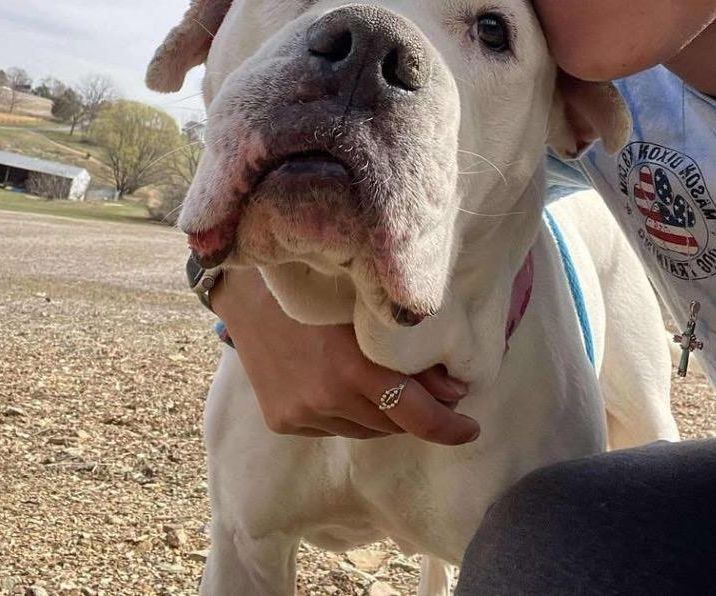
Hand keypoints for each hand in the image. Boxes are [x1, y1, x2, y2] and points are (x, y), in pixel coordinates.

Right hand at [212, 269, 479, 444]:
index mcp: (352, 366)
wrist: (245, 290)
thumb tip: (453, 388)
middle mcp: (327, 398)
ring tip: (380, 379)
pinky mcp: (283, 422)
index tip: (471, 427)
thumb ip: (407, 350)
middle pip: (393, 424)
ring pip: (365, 429)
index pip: (416, 415)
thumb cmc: (315, 286)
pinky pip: (333, 428)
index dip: (450, 427)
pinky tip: (340, 383)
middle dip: (417, 412)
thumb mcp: (366, 308)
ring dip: (382, 413)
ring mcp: (302, 414)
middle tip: (433, 391)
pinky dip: (348, 413)